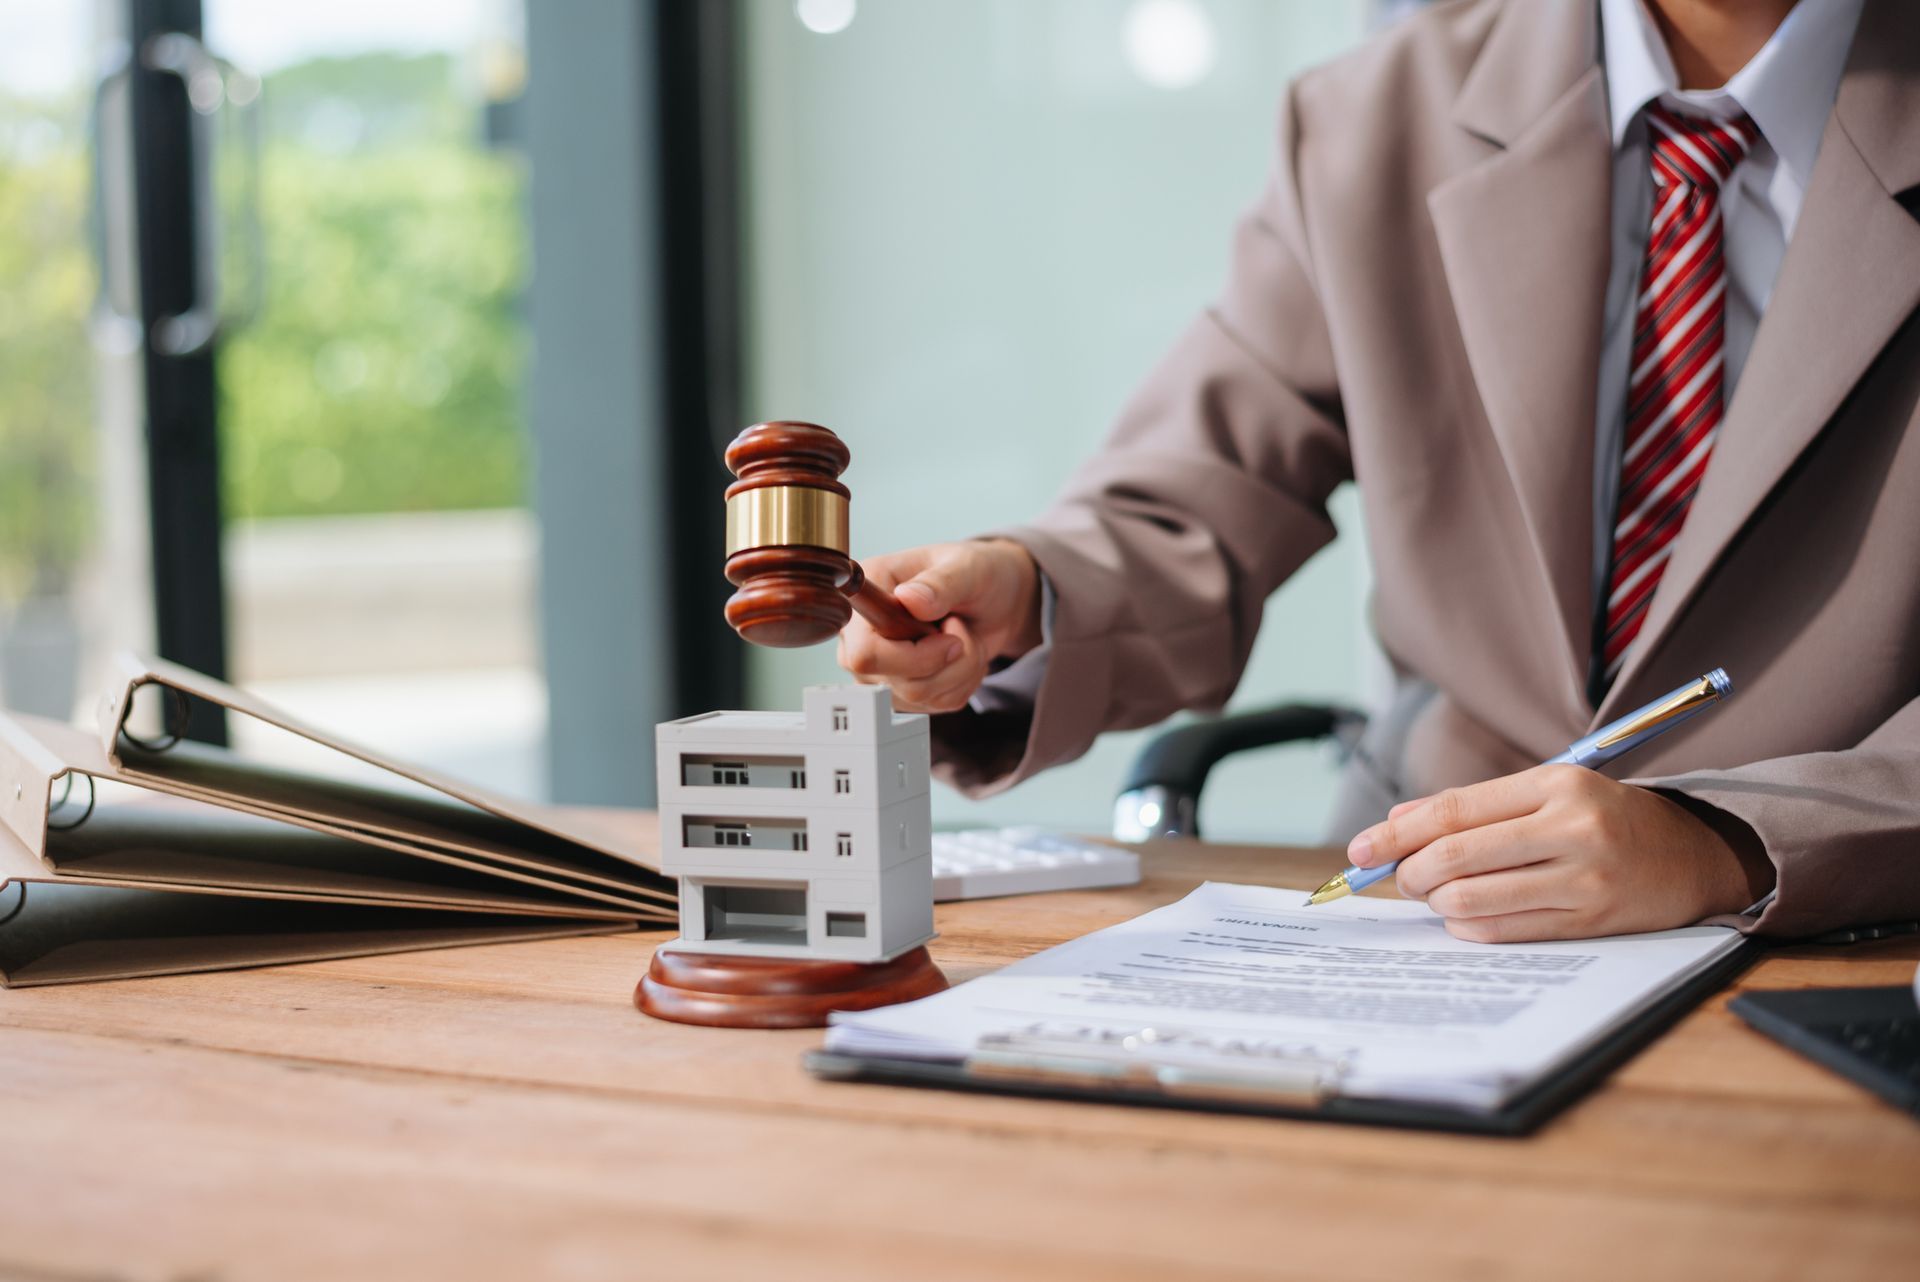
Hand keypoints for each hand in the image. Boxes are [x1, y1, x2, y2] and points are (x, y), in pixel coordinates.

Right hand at [838, 539, 1043, 713]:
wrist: (995, 599)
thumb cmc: (976, 574)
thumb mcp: (966, 568)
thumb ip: (940, 583)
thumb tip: (909, 598)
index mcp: (867, 594)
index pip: (863, 652)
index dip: (909, 657)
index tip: (948, 635)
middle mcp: (862, 634)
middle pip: (891, 683)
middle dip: (945, 663)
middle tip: (961, 628)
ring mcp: (878, 665)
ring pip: (917, 696)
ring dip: (959, 671)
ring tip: (966, 637)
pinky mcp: (899, 688)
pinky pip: (934, 705)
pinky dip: (962, 683)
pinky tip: (963, 656)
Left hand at [1347, 766, 1772, 941]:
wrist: (1694, 854)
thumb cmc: (1605, 818)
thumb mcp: (1547, 791)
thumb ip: (1474, 805)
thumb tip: (1399, 821)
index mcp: (1556, 784)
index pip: (1453, 810)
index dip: (1397, 833)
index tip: (1360, 848)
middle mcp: (1571, 828)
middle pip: (1456, 855)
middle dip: (1410, 872)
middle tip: (1398, 878)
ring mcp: (1583, 878)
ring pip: (1474, 898)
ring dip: (1437, 902)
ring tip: (1434, 895)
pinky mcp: (1591, 921)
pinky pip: (1504, 930)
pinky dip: (1467, 926)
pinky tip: (1463, 916)